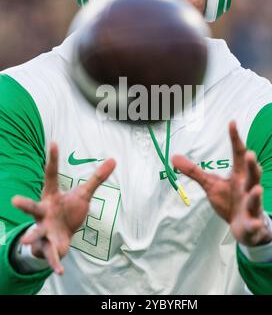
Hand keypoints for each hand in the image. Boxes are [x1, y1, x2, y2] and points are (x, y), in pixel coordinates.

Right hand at [13, 143, 115, 274]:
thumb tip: (114, 159)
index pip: (51, 175)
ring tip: (27, 239)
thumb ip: (97, 178)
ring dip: (32, 236)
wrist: (60, 236)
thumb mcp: (83, 193)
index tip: (53, 143)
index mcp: (52, 196)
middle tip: (14, 201)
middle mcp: (44, 212)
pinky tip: (59, 272)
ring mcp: (45, 230)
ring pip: (36, 233)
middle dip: (24, 204)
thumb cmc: (68, 210)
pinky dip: (55, 263)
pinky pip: (52, 256)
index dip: (53, 159)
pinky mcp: (50, 246)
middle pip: (33, 207)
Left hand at [172, 122, 271, 246]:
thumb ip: (194, 171)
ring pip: (255, 198)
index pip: (238, 155)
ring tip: (257, 189)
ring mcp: (251, 206)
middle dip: (252, 165)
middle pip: (252, 174)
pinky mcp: (252, 223)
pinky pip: (254, 224)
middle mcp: (247, 188)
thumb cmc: (229, 200)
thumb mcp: (210, 184)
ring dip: (256, 195)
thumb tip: (174, 157)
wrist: (245, 227)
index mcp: (238, 176)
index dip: (235, 139)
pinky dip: (255, 225)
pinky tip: (255, 224)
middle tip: (250, 154)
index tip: (232, 122)